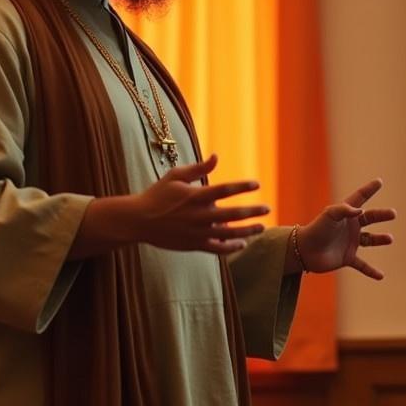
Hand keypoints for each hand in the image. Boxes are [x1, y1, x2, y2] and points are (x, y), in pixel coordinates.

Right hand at [74, 153, 268, 257]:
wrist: (138, 221)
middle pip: (232, 213)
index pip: (225, 190)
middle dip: (252, 211)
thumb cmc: (157, 195)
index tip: (257, 184)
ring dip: (248, 230)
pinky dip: (231, 247)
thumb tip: (216, 157)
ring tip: (261, 227)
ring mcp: (197, 232)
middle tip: (267, 208)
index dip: (242, 186)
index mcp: (195, 196)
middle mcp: (199, 215)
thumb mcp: (175, 176)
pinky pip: (217, 249)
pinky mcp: (193, 245)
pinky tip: (241, 243)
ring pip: (229, 233)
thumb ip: (198, 168)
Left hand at [292, 178, 394, 278]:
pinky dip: (371, 270)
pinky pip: (362, 265)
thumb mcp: (329, 215)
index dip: (369, 190)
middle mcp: (349, 227)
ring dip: (380, 239)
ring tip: (389, 238)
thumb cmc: (315, 230)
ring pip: (369, 240)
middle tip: (392, 213)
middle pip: (369, 218)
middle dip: (381, 215)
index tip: (379, 181)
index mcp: (344, 214)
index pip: (359, 198)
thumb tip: (361, 210)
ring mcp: (349, 243)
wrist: (304, 251)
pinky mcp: (347, 258)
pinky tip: (381, 276)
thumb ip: (344, 210)